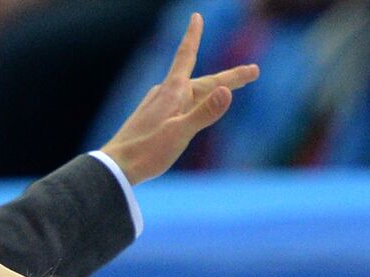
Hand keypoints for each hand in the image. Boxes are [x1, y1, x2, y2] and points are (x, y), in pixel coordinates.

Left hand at [99, 12, 259, 184]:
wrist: (115, 168)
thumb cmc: (146, 153)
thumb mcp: (180, 134)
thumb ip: (204, 113)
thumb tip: (227, 92)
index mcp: (171, 92)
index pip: (186, 56)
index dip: (193, 35)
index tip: (196, 16)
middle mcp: (164, 94)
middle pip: (202, 82)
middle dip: (228, 78)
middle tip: (254, 72)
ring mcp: (157, 106)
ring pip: (191, 93)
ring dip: (212, 90)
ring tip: (229, 88)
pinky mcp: (152, 119)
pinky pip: (180, 104)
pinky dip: (194, 101)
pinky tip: (190, 106)